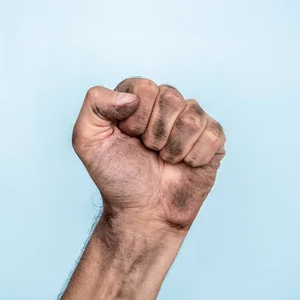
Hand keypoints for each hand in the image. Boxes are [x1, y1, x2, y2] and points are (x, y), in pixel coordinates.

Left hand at [72, 78, 225, 232]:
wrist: (142, 211)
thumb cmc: (115, 175)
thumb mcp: (87, 139)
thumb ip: (95, 103)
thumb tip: (132, 97)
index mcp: (137, 97)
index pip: (144, 88)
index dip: (136, 118)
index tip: (127, 136)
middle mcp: (165, 103)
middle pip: (171, 98)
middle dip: (154, 134)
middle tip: (147, 151)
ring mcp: (191, 119)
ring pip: (192, 117)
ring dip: (173, 148)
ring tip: (164, 159)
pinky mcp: (212, 138)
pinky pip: (212, 134)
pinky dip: (194, 156)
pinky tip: (184, 165)